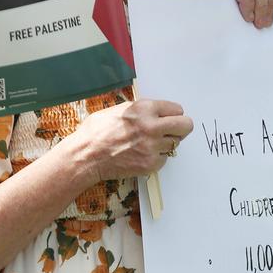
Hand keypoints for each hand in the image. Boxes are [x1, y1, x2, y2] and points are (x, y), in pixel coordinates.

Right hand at [75, 99, 193, 183]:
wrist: (86, 156)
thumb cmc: (97, 131)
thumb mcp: (119, 110)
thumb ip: (141, 110)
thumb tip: (157, 112)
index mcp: (144, 109)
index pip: (177, 109)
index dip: (172, 114)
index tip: (168, 119)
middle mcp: (152, 126)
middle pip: (186, 126)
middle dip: (180, 128)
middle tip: (172, 131)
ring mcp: (152, 147)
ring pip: (175, 144)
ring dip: (165, 144)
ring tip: (146, 144)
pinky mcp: (151, 164)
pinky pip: (164, 159)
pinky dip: (156, 157)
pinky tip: (140, 154)